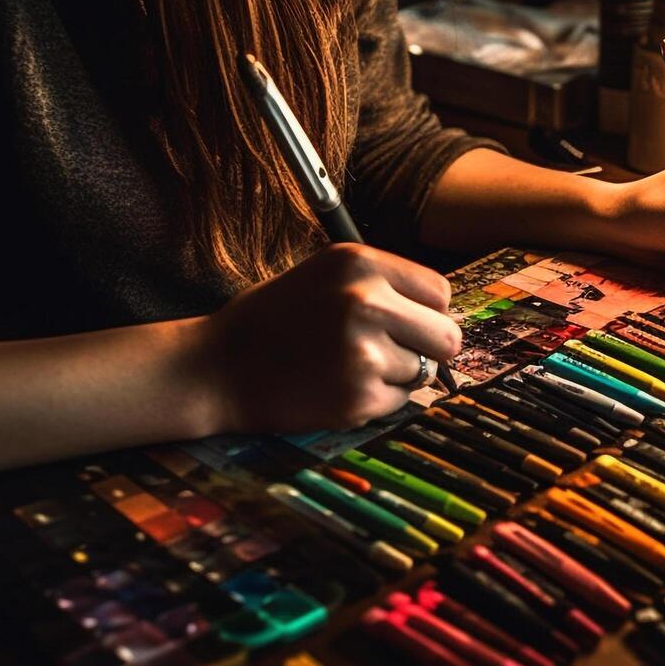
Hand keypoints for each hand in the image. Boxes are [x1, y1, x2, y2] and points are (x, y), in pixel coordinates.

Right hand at [192, 244, 461, 431]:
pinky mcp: (358, 397)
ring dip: (396, 375)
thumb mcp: (326, 276)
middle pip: (448, 337)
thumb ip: (385, 286)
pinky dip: (377, 401)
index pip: (440, 292)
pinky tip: (337, 387)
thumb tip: (448, 312)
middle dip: (430, 350)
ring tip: (346, 365)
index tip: (408, 324)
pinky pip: (399, 402)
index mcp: (359, 263)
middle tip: (395, 354)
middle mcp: (365, 302)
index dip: (428, 313)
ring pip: (423, 373)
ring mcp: (363, 352)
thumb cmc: (274, 321)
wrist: (215, 368)